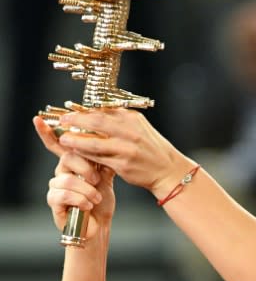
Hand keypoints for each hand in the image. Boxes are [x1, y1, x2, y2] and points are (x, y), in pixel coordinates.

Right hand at [34, 116, 114, 237]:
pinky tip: (88, 206)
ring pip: (68, 179)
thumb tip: (107, 143)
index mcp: (72, 164)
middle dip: (86, 168)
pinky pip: (64, 195)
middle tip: (98, 180)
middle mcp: (61, 172)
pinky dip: (81, 200)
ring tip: (96, 198)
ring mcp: (56, 187)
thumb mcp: (106, 179)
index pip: (59, 145)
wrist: (100, 225)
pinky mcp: (54, 202)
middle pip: (67, 158)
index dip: (47, 132)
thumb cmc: (101, 202)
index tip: (38, 119)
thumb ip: (103, 161)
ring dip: (87, 190)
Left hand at [48, 108, 185, 195]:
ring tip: (64, 139)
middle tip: (62, 121)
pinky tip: (76, 154)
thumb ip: (119, 121)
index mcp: (132, 118)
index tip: (70, 111)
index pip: (103, 110)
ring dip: (76, 141)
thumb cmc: (150, 149)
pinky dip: (85, 156)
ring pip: (94, 142)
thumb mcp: (138, 128)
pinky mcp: (123, 165)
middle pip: (96, 122)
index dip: (83, 111)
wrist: (167, 170)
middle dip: (76, 121)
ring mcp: (127, 149)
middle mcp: (130, 131)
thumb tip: (93, 114)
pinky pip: (98, 159)